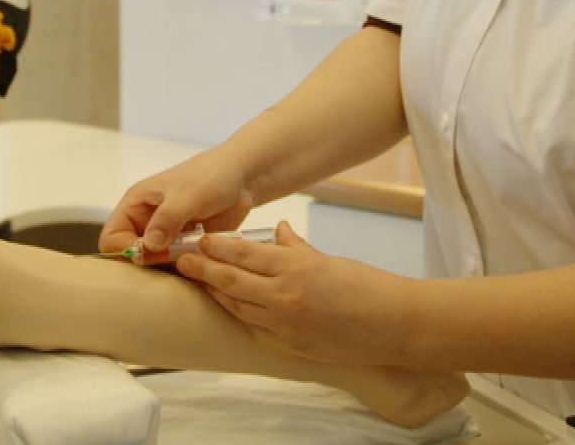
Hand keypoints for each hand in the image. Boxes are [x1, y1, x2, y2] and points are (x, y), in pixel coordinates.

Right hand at [99, 149, 254, 256]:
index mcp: (135, 206)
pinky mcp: (182, 250)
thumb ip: (168, 218)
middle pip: (129, 259)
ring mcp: (164, 239)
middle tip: (174, 263)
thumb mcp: (189, 195)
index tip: (154, 253)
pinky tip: (199, 269)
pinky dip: (184, 273)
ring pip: (152, 268)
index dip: (127, 250)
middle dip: (147, 266)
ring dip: (168, 271)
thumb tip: (148, 246)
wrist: (242, 179)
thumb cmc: (211, 176)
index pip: (111, 239)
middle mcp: (145, 225)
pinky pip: (174, 270)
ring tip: (190, 264)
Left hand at [177, 221, 414, 364]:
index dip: (216, 247)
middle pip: (231, 281)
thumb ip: (295, 247)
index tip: (198, 241)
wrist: (390, 324)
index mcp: (294, 268)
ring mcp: (284, 323)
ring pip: (237, 305)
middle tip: (183, 261)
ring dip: (216, 293)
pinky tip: (228, 305)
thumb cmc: (364, 286)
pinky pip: (254, 326)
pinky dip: (239, 313)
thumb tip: (277, 231)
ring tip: (200, 282)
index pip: (243, 254)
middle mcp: (284, 295)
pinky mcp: (288, 344)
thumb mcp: (326, 258)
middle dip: (203, 270)